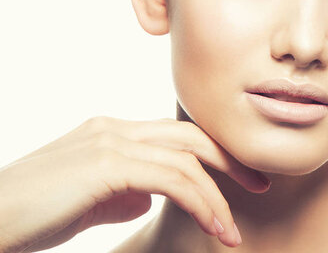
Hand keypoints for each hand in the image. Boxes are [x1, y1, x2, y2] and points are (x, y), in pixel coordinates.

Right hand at [0, 116, 270, 251]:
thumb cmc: (33, 215)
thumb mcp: (88, 200)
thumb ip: (122, 191)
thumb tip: (148, 196)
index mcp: (114, 132)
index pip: (178, 135)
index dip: (215, 154)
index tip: (242, 178)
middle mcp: (117, 129)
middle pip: (192, 136)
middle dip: (231, 161)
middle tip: (262, 184)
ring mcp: (112, 142)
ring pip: (187, 159)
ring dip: (218, 196)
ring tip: (233, 232)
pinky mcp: (107, 164)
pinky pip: (172, 178)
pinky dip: (201, 201)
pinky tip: (215, 225)